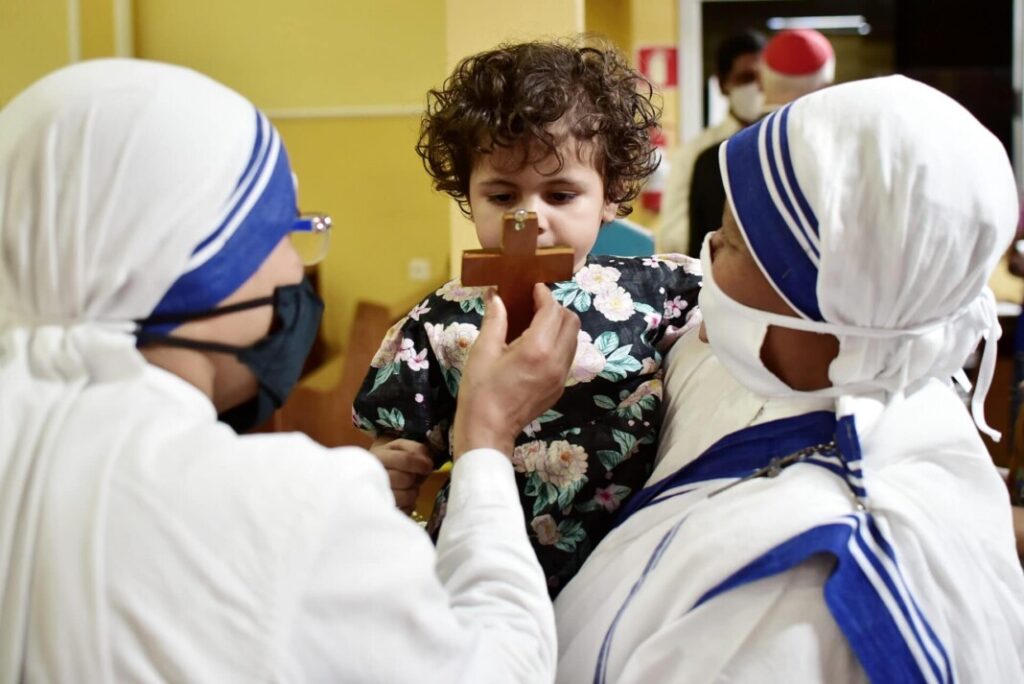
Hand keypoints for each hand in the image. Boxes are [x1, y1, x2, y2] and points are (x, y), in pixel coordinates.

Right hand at [370, 438, 433, 513]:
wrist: (365, 474)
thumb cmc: (387, 460)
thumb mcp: (399, 446)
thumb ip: (416, 449)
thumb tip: (427, 462)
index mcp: (378, 457)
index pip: (405, 459)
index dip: (421, 464)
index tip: (428, 467)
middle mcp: (372, 476)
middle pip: (406, 479)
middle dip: (415, 478)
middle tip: (413, 478)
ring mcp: (374, 497)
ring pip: (406, 497)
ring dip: (412, 492)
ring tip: (406, 488)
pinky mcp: (380, 513)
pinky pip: (404, 511)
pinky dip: (408, 506)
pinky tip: (402, 500)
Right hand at [452, 285, 579, 458]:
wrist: (488, 430)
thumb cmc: (480, 390)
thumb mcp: (483, 351)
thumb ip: (495, 319)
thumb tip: (496, 295)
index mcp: (537, 349)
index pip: (552, 311)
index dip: (544, 295)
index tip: (532, 289)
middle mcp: (557, 361)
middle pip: (571, 322)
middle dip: (556, 308)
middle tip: (535, 305)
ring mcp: (561, 377)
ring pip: (574, 339)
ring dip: (560, 326)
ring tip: (538, 324)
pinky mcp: (560, 388)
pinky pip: (568, 357)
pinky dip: (559, 344)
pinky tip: (539, 346)